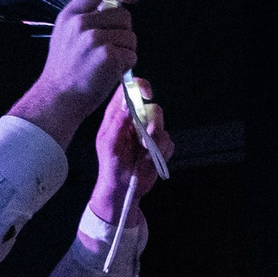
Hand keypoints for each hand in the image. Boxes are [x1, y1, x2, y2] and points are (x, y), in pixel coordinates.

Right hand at [10, 0, 138, 148]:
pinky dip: (127, 65)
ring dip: (127, 50)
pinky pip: (131, 55)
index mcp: (70, 15)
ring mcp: (95, 39)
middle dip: (125, 31)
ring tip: (109, 63)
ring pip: (130, 37)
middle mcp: (81, 23)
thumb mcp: (65, 35)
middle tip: (115, 49)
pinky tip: (112, 73)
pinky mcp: (108, 56)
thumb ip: (84, 19)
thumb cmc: (65, 71)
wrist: (59, 97)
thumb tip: (110, 8)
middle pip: (122, 15)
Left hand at [89, 82, 171, 225]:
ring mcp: (147, 134)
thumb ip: (117, 122)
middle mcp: (134, 122)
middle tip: (145, 139)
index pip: (129, 90)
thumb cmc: (111, 167)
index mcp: (118, 116)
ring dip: (156, 142)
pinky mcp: (158, 147)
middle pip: (152, 108)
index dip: (139, 87)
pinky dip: (162, 152)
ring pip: (162, 126)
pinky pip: (168, 142)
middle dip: (152, 124)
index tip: (147, 94)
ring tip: (145, 154)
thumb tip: (127, 102)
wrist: (123, 189)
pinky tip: (150, 160)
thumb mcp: (108, 144)